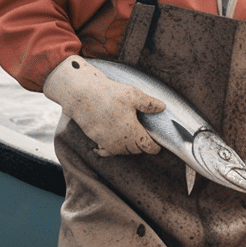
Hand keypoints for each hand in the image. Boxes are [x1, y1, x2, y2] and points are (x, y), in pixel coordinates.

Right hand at [43, 54, 165, 155]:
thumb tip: (162, 107)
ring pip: (122, 151)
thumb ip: (149, 104)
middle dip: (141, 146)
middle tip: (145, 138)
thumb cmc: (109, 94)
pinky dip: (111, 150)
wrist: (83, 96)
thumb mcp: (134, 96)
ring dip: (128, 147)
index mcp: (132, 133)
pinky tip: (113, 146)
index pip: (147, 146)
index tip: (158, 147)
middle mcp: (120, 142)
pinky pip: (106, 151)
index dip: (154, 147)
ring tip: (132, 139)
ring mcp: (106, 142)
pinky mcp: (96, 139)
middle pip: (135, 150)